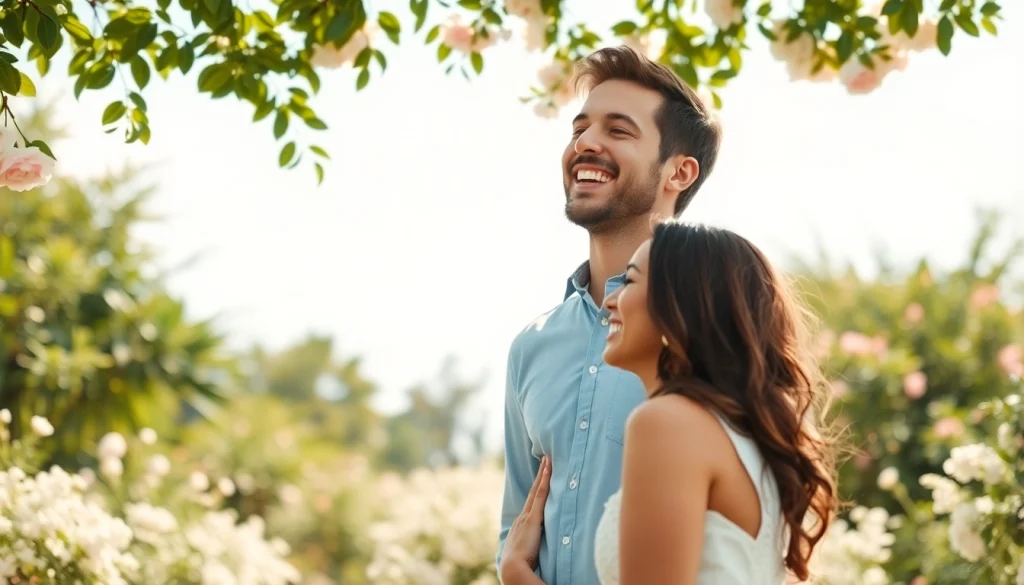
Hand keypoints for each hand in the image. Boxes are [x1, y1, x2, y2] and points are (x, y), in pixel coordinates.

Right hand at [500, 456, 550, 580]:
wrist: (513, 568)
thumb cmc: (520, 567)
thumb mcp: (526, 555)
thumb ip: (531, 549)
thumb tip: (536, 551)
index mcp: (520, 526)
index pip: (530, 503)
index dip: (536, 489)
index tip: (540, 477)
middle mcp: (522, 517)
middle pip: (533, 492)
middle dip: (539, 476)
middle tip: (544, 459)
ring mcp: (527, 516)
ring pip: (537, 490)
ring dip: (543, 473)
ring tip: (548, 459)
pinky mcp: (533, 518)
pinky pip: (540, 495)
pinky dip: (545, 480)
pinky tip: (549, 469)